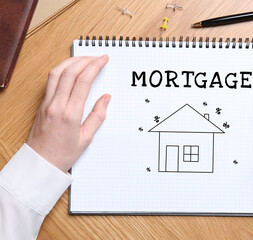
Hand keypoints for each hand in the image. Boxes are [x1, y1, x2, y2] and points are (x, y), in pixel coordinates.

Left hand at [27, 56, 110, 172]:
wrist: (40, 163)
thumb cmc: (62, 154)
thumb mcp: (86, 138)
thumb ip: (97, 116)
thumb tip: (105, 98)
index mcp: (70, 114)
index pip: (83, 81)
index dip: (95, 66)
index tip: (103, 59)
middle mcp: (56, 104)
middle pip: (70, 72)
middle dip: (85, 60)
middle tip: (97, 56)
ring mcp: (47, 103)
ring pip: (57, 72)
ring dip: (71, 61)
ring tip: (84, 58)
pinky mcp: (42, 104)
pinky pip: (51, 80)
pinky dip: (61, 69)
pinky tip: (69, 69)